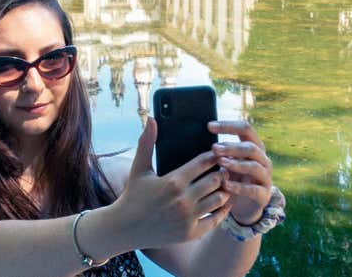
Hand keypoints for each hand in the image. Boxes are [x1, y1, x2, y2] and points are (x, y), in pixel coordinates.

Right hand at [115, 118, 231, 248]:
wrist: (126, 227)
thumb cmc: (133, 194)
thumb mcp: (139, 168)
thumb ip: (146, 142)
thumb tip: (151, 119)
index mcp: (173, 181)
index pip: (203, 163)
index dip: (213, 155)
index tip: (217, 152)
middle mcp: (183, 200)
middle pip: (215, 180)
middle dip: (222, 172)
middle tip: (225, 167)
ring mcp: (188, 218)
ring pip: (219, 199)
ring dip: (224, 190)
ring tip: (225, 183)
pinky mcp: (191, 233)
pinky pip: (216, 219)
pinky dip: (222, 210)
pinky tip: (222, 203)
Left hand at [208, 120, 272, 224]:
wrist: (243, 205)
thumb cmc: (233, 177)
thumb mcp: (227, 161)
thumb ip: (221, 150)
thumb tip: (204, 131)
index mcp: (254, 147)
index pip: (245, 129)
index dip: (228, 126)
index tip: (209, 126)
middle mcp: (263, 160)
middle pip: (251, 148)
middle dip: (232, 147)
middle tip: (214, 148)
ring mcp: (265, 178)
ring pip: (254, 166)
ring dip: (236, 164)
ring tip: (220, 163)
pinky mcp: (264, 195)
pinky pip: (253, 189)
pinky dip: (238, 187)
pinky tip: (225, 184)